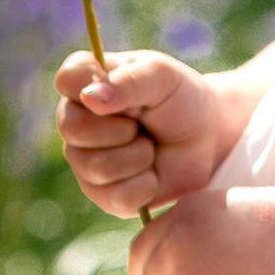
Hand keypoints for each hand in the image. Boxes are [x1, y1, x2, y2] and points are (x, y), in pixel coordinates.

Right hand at [54, 49, 229, 216]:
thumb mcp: (162, 76)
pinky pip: (116, 198)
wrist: (207, 138)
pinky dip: (145, 186)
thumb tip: (90, 96)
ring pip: (96, 167)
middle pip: (74, 129)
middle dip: (122, 129)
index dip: (95, 87)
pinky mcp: (103, 196)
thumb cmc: (180, 98)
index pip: (67, 79)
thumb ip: (128, 81)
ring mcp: (84, 162)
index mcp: (84, 83)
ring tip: (150, 146)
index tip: (127, 94)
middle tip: (142, 123)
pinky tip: (152, 172)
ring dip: (138, 156)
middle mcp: (75, 122)